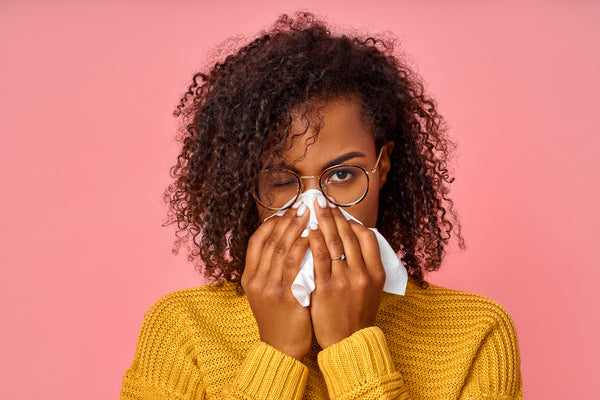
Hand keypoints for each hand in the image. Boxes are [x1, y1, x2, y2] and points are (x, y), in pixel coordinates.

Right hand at [241, 207, 312, 360]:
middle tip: (301, 206)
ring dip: (295, 227)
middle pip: (269, 241)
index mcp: (250, 277)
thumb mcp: (267, 292)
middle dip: (286, 220)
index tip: (285, 211)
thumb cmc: (279, 318)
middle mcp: (256, 279)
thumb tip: (286, 243)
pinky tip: (311, 235)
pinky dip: (301, 246)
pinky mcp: (285, 295)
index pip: (256, 241)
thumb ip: (272, 270)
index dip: (271, 223)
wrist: (281, 347)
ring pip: (280, 248)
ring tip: (308, 214)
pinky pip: (293, 264)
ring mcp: (269, 287)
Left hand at [307, 200, 385, 348]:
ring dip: (322, 221)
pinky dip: (314, 241)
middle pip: (348, 235)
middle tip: (322, 199)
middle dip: (334, 214)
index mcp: (377, 272)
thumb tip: (354, 240)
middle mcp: (363, 273)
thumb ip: (366, 266)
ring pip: (334, 242)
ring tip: (313, 207)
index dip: (352, 221)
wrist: (348, 342)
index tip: (339, 211)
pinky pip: (319, 259)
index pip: (367, 236)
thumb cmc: (357, 315)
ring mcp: (345, 280)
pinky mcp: (327, 288)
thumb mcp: (371, 290)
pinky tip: (307, 230)